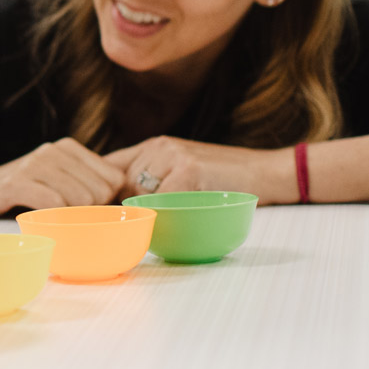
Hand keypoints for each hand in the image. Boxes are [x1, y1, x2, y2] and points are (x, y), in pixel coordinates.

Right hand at [0, 138, 124, 221]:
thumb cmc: (22, 192)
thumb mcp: (56, 180)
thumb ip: (86, 183)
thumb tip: (123, 202)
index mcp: (68, 148)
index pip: (114, 178)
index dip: (107, 201)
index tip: (89, 212)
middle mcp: (53, 151)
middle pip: (100, 192)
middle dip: (90, 212)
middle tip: (68, 219)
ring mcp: (35, 164)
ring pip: (79, 199)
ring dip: (71, 218)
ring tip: (54, 220)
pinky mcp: (17, 182)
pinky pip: (53, 204)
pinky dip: (54, 218)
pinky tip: (42, 220)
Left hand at [105, 136, 293, 203]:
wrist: (268, 171)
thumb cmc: (224, 181)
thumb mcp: (182, 172)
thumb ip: (152, 182)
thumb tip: (117, 207)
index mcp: (153, 146)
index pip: (109, 165)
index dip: (101, 189)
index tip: (100, 208)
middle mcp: (158, 147)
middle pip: (121, 184)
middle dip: (125, 206)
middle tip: (140, 222)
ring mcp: (173, 156)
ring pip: (139, 193)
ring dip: (148, 212)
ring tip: (173, 217)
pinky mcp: (188, 169)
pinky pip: (162, 201)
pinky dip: (167, 215)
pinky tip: (184, 217)